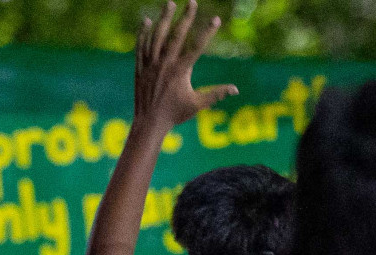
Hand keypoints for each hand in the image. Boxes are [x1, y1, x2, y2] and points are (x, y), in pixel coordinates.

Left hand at [135, 0, 235, 131]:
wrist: (150, 122)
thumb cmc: (176, 114)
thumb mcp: (198, 105)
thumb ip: (216, 94)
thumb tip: (235, 89)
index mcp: (181, 72)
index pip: (197, 47)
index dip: (207, 32)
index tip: (216, 19)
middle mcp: (165, 64)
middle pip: (176, 35)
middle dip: (185, 17)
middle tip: (192, 2)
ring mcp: (151, 64)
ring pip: (157, 36)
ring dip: (164, 18)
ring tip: (170, 4)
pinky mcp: (140, 66)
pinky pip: (141, 45)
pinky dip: (144, 32)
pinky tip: (147, 21)